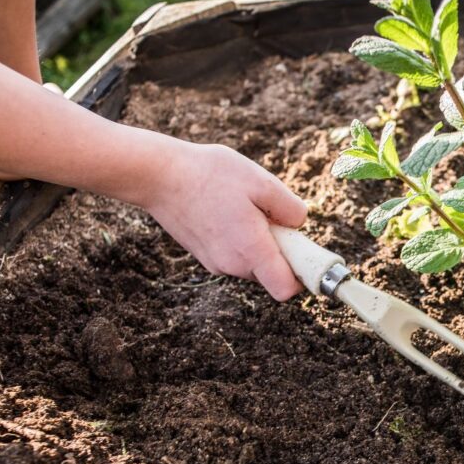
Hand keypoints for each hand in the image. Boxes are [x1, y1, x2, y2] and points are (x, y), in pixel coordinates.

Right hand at [144, 143, 307, 300]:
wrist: (159, 175)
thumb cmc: (210, 174)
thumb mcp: (262, 182)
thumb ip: (290, 208)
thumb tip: (299, 224)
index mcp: (251, 250)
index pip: (286, 289)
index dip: (302, 276)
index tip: (305, 253)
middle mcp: (232, 265)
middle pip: (272, 273)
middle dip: (281, 250)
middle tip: (272, 215)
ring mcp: (215, 263)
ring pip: (253, 263)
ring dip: (260, 243)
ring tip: (245, 208)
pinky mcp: (205, 256)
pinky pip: (235, 255)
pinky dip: (241, 240)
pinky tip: (228, 211)